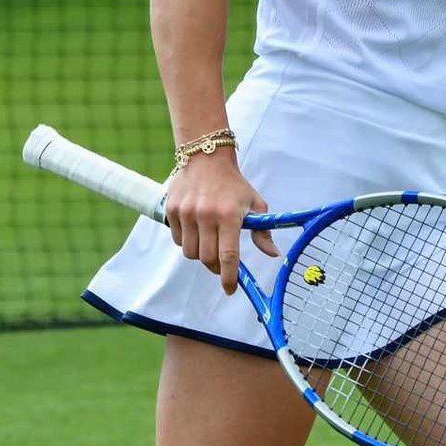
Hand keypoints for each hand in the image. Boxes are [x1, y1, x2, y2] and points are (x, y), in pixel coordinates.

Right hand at [164, 154, 278, 294]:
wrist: (206, 156)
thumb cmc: (234, 184)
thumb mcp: (255, 204)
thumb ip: (262, 231)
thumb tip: (273, 254)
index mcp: (229, 215)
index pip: (228, 255)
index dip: (229, 277)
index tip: (231, 289)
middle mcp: (206, 215)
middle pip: (207, 259)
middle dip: (215, 267)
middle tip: (221, 264)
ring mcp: (186, 212)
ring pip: (190, 252)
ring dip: (200, 254)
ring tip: (209, 241)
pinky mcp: (172, 210)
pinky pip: (178, 240)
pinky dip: (187, 242)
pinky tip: (196, 229)